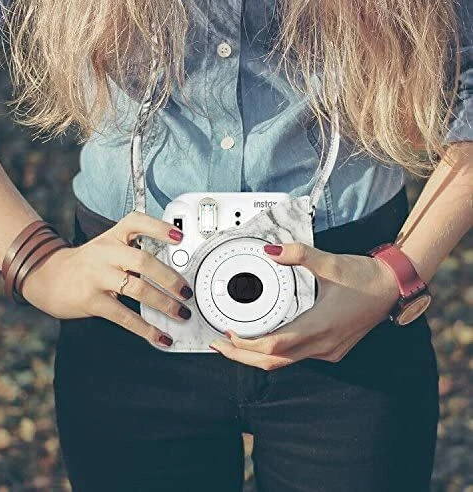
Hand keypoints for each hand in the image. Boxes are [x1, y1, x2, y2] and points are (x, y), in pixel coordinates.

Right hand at [21, 211, 193, 347]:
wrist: (48, 276)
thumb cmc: (89, 263)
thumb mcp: (108, 247)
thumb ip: (134, 252)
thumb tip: (173, 273)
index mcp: (113, 236)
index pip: (137, 222)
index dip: (159, 228)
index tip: (179, 238)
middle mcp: (106, 253)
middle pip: (143, 261)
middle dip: (170, 278)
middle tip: (186, 291)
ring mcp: (97, 277)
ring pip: (137, 288)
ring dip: (164, 303)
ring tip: (180, 312)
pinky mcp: (92, 301)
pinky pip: (124, 316)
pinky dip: (145, 329)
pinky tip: (160, 336)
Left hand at [210, 242, 400, 368]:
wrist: (393, 286)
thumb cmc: (365, 276)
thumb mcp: (331, 262)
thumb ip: (298, 255)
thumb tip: (270, 250)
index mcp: (320, 326)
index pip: (274, 345)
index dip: (246, 344)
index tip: (227, 334)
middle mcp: (323, 345)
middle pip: (274, 361)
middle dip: (243, 356)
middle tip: (219, 344)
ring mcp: (329, 350)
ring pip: (285, 362)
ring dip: (258, 356)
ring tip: (236, 344)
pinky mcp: (332, 348)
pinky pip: (297, 357)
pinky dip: (276, 352)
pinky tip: (265, 340)